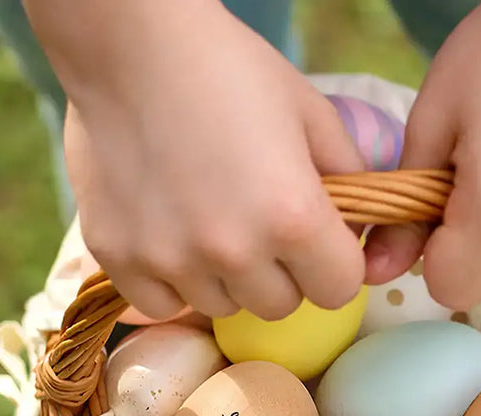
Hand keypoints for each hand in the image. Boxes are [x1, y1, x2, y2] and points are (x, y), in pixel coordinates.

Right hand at [25, 0, 365, 319]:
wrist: (128, 42)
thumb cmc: (230, 71)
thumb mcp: (312, 115)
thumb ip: (351, 181)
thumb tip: (360, 233)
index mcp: (293, 217)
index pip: (339, 291)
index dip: (335, 267)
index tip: (318, 246)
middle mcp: (235, 252)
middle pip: (281, 306)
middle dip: (282, 275)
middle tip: (261, 229)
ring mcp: (172, 260)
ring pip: (224, 307)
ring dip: (227, 280)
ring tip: (209, 223)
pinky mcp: (119, 258)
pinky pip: (164, 305)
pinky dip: (173, 283)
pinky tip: (171, 239)